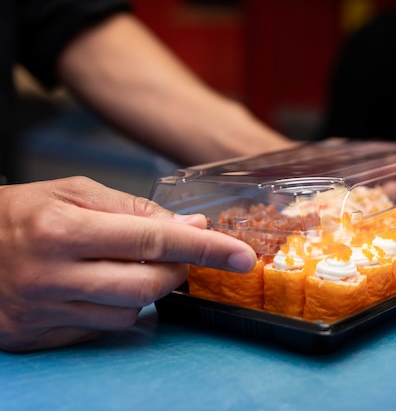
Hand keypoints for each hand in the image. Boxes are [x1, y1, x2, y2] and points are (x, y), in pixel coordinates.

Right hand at [0, 177, 256, 351]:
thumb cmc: (22, 212)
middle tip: (177, 255)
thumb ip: (135, 210)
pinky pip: (101, 329)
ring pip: (129, 313)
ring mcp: (42, 311)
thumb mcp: (74, 192)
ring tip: (126, 265)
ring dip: (146, 289)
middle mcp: (51, 275)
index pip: (153, 241)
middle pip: (148, 286)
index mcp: (62, 229)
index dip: (204, 249)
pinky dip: (117, 308)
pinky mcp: (37, 335)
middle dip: (177, 271)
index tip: (240, 255)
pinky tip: (100, 287)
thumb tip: (191, 228)